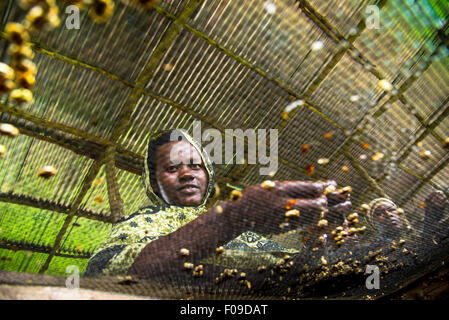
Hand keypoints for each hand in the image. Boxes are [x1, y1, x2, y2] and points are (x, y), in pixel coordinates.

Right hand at [220, 180, 335, 233]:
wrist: (236, 216)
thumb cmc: (252, 198)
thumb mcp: (271, 187)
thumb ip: (291, 188)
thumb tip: (316, 190)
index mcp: (281, 189)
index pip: (310, 188)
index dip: (325, 187)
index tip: (335, 185)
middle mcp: (284, 203)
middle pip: (316, 203)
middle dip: (334, 202)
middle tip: (348, 200)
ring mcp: (284, 217)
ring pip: (315, 217)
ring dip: (332, 214)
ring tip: (345, 212)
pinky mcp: (284, 228)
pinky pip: (307, 226)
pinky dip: (321, 223)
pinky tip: (330, 222)